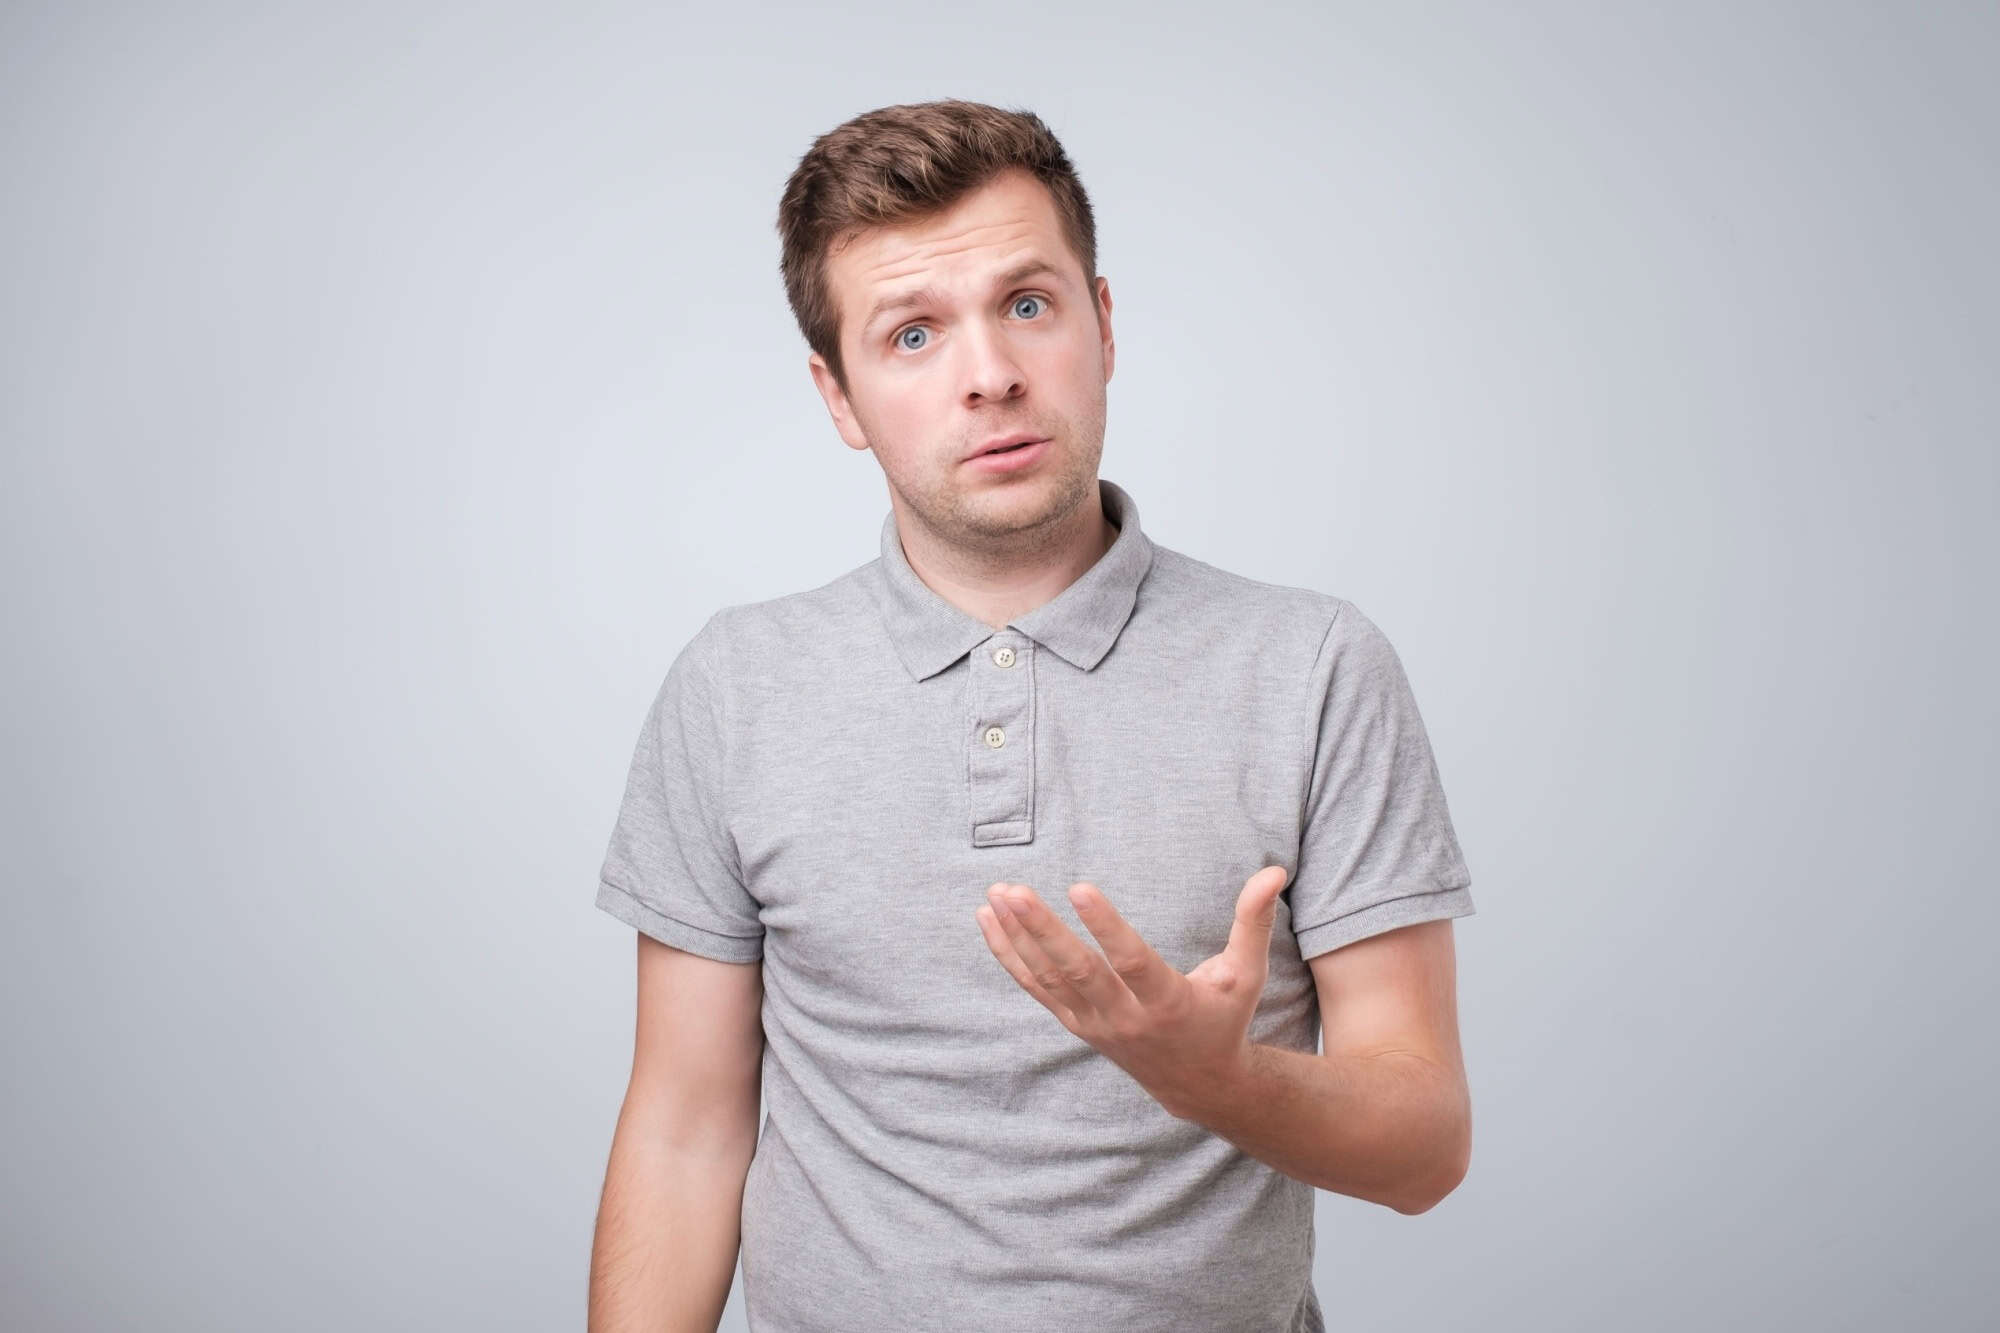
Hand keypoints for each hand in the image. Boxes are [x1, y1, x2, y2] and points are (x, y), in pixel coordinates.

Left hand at [975, 866, 1291, 1119]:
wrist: (1198, 1084)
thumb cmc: (1224, 1018)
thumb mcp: (1245, 974)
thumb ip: (1253, 922)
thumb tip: (1274, 871)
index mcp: (1167, 1002)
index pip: (1130, 962)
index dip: (1106, 926)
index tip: (1079, 888)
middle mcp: (1124, 1018)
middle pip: (1076, 971)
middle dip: (1042, 930)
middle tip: (1015, 890)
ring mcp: (1094, 1024)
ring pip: (1047, 979)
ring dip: (1017, 937)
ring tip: (996, 894)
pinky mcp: (1075, 1023)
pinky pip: (1034, 987)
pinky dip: (1008, 955)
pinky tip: (987, 919)